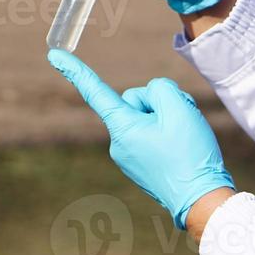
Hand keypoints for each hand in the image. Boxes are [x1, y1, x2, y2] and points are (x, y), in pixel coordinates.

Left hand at [48, 48, 233, 227]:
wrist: (201, 200)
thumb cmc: (189, 153)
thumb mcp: (180, 107)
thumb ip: (160, 89)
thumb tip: (151, 97)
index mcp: (122, 128)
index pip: (94, 91)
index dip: (74, 70)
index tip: (53, 54)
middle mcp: (117, 143)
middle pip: (136, 101)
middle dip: (159, 104)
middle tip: (180, 123)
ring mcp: (128, 157)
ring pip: (146, 119)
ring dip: (166, 121)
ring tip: (184, 141)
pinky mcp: (139, 166)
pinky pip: (150, 136)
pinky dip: (166, 136)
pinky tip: (180, 151)